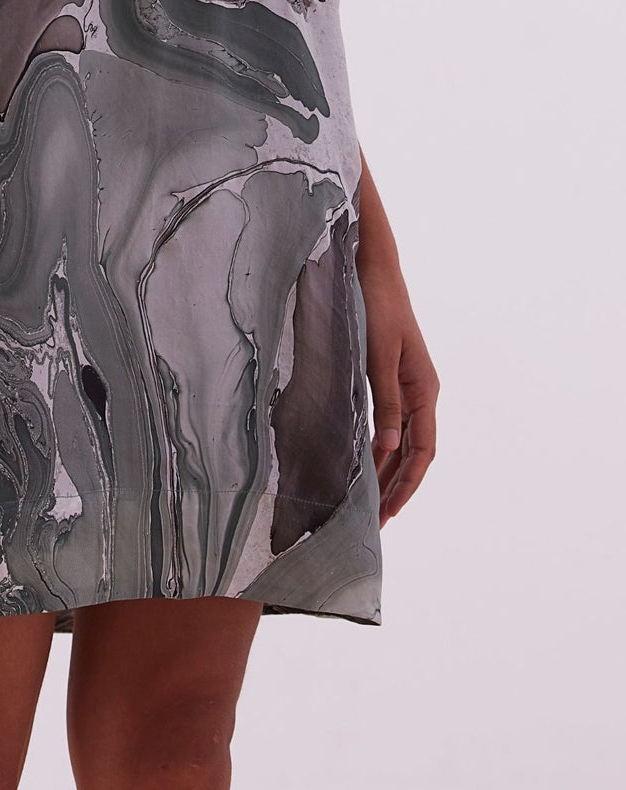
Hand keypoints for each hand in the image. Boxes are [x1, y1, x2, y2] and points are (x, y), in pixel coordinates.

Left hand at [358, 250, 438, 525]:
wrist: (372, 267)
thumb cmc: (377, 306)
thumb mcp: (379, 355)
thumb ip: (385, 401)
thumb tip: (386, 448)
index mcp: (425, 389)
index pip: (421, 452)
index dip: (406, 485)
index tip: (389, 514)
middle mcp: (420, 391)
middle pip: (413, 453)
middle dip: (396, 487)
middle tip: (375, 521)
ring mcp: (406, 384)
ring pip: (401, 440)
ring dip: (387, 471)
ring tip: (369, 502)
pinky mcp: (389, 375)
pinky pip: (389, 422)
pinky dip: (379, 446)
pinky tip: (364, 460)